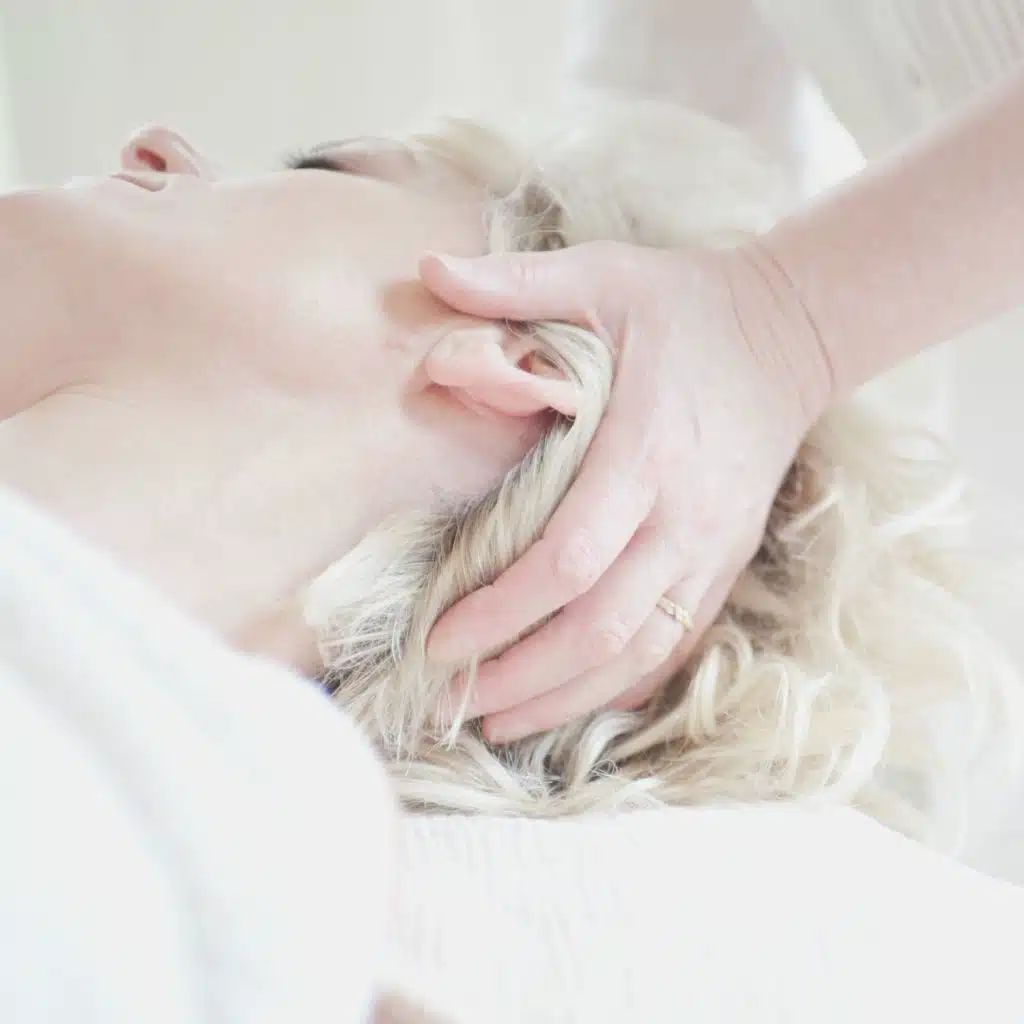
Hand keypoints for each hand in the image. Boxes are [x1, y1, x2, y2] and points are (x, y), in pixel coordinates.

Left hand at [420, 240, 831, 741]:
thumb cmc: (680, 307)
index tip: (439, 637)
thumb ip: (516, 283)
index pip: (571, 559)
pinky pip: (675, 645)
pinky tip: (570, 705)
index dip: (503, 610)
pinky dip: (621, 685)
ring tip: (495, 722)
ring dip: (565, 697)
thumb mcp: (600, 273)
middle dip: (521, 674)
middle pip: (600, 627)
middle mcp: (683, 515)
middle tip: (450, 698)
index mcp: (645, 450)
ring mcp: (710, 548)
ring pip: (638, 652)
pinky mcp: (723, 563)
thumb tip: (425, 270)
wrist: (786, 334)